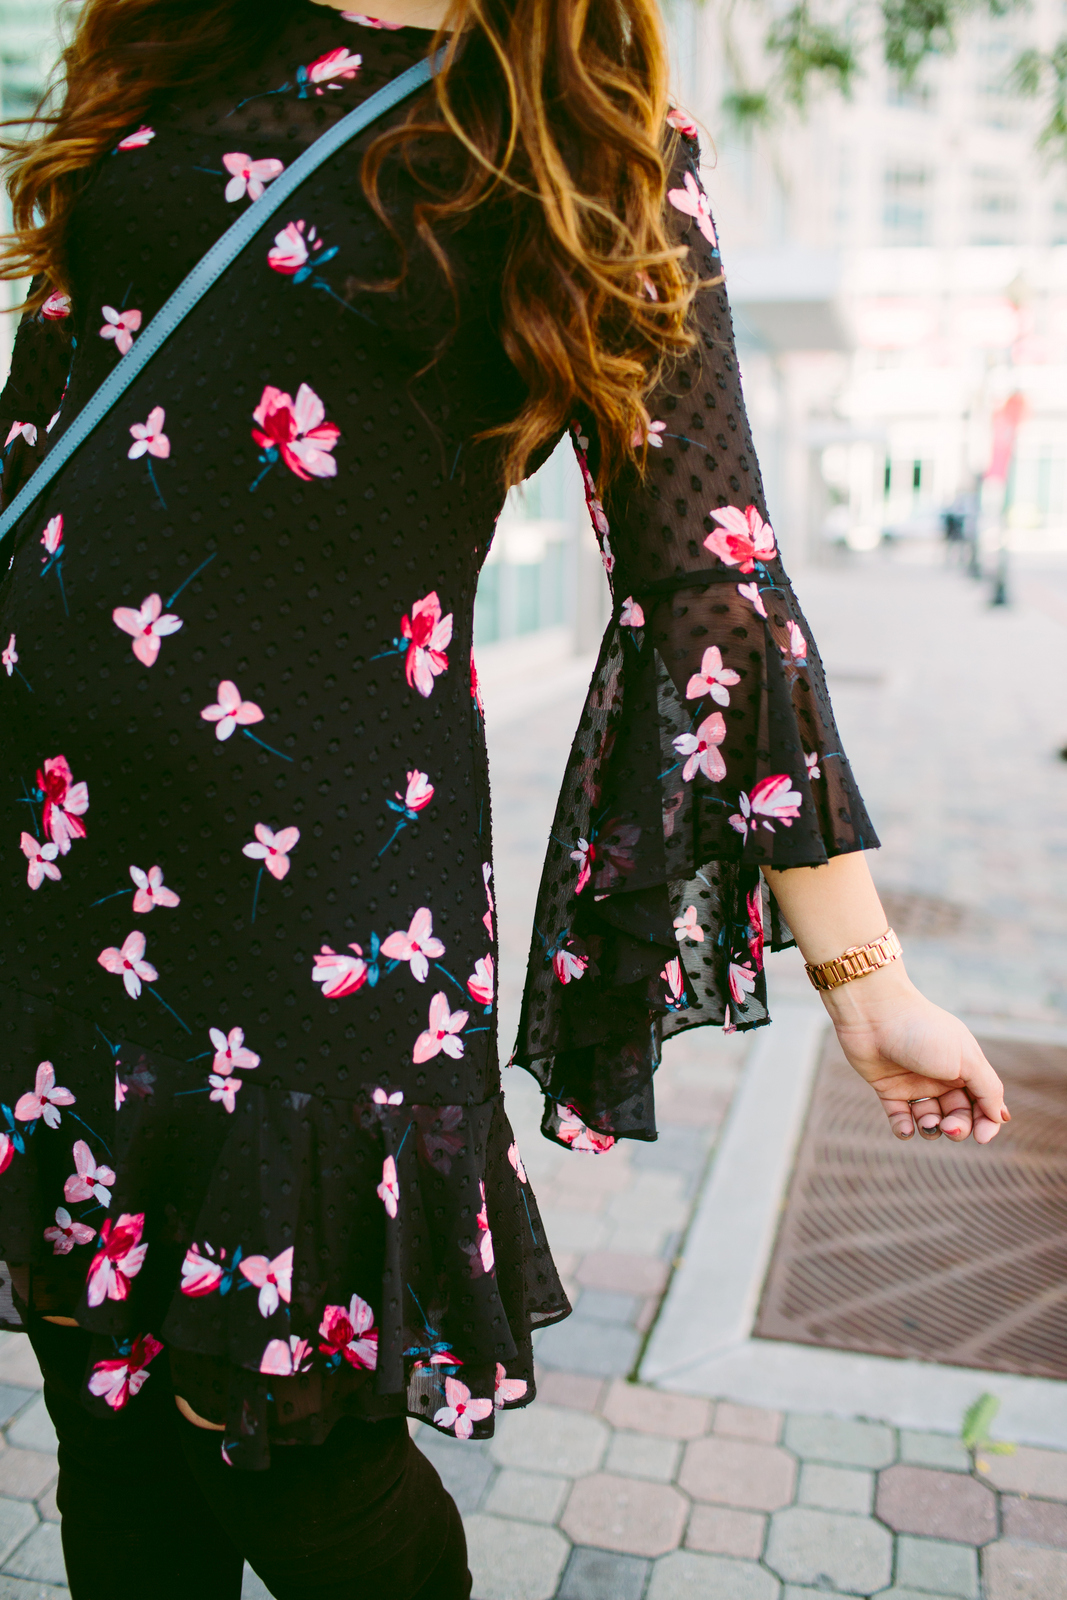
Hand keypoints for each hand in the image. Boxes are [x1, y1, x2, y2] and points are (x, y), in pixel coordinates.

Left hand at [820, 962, 1009, 1143]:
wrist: (875, 1013)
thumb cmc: (924, 1031)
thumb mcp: (966, 1058)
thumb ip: (987, 1089)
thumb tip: (1001, 1118)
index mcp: (965, 1066)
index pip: (983, 1103)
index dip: (986, 1123)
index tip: (982, 1137)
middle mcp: (941, 1076)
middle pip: (958, 1115)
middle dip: (958, 1128)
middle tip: (948, 1127)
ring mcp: (914, 1084)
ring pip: (930, 1120)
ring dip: (932, 1130)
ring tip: (926, 1123)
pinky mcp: (888, 1089)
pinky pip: (900, 1118)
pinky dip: (904, 1129)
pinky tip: (906, 1129)